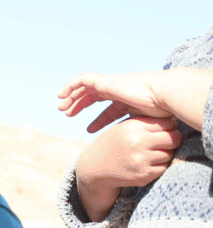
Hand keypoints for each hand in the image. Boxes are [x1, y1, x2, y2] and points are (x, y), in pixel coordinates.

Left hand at [58, 71, 172, 132]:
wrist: (166, 97)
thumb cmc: (163, 114)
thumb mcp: (145, 126)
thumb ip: (137, 132)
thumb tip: (136, 147)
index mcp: (129, 100)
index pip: (110, 109)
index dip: (99, 120)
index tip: (88, 131)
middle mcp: (120, 91)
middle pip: (94, 96)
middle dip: (80, 104)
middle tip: (67, 114)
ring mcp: (113, 85)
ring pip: (86, 88)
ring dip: (72, 96)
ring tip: (61, 107)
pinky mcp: (107, 82)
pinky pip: (84, 80)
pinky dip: (72, 85)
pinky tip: (62, 95)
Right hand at [75, 116, 181, 220]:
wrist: (92, 167)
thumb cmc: (112, 144)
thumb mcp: (124, 127)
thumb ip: (147, 123)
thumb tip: (176, 122)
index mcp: (132, 127)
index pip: (168, 123)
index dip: (170, 127)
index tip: (165, 130)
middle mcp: (137, 143)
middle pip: (174, 138)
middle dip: (173, 139)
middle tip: (165, 141)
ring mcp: (140, 161)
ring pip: (170, 154)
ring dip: (165, 154)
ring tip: (151, 153)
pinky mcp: (143, 176)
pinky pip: (163, 168)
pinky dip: (159, 166)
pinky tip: (147, 163)